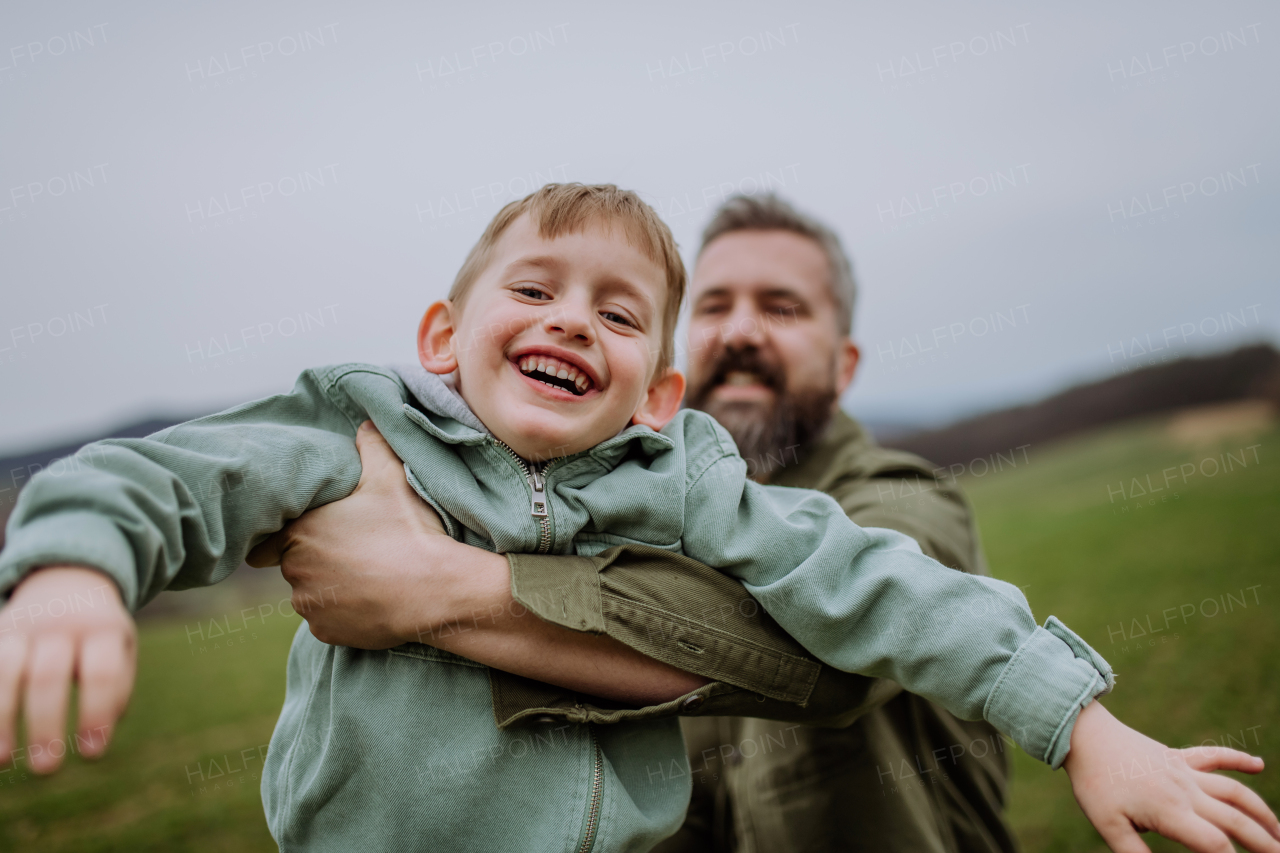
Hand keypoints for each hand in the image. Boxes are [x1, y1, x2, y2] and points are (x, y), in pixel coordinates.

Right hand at [0, 566, 135, 773]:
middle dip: (45, 724)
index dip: (96, 713)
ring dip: (0, 717)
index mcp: (102, 628)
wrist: (67, 581)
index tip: (92, 755)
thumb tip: (98, 735)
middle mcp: (60, 625)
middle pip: (48, 676)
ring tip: (2, 761)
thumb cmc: (99, 633)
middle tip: (47, 769)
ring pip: (6, 669)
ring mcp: (22, 626)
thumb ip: (116, 688)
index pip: (101, 673)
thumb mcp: (120, 648)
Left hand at [247, 420, 465, 648]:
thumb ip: (371, 444)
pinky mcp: (326, 633)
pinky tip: (372, 599)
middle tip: (356, 550)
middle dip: (318, 558)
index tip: (317, 534)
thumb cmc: (408, 531)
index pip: (269, 539)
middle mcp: (295, 571)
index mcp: (301, 531)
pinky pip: (328, 621)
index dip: (289, 535)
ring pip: (311, 593)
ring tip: (368, 575)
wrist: (434, 589)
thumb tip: (364, 422)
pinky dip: (344, 613)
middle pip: (296, 564)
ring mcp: (309, 605)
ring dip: (330, 586)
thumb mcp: (391, 477)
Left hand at [1065, 701, 1279, 851]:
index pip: (1216, 845)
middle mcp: (1186, 791)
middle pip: (1236, 821)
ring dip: (1261, 811)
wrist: (1085, 737)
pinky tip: (1258, 764)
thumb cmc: (1094, 783)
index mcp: (1171, 812)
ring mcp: (1185, 771)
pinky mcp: (1178, 757)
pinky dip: (1238, 759)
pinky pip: (1215, 756)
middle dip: (1263, 842)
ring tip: (1279, 832)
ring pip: (1234, 791)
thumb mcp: (1109, 827)